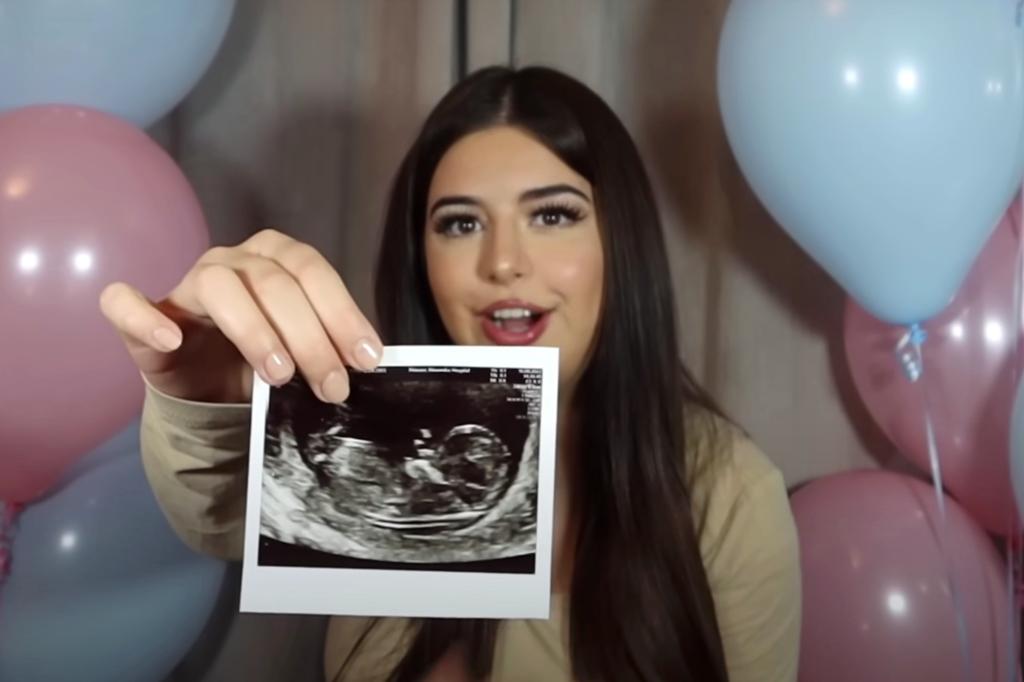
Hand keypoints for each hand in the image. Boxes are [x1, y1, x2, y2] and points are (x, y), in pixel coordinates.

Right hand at [100, 228, 381, 403]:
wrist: (210, 388)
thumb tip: (369, 365)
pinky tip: (172, 339)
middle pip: (274, 283)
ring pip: (219, 287)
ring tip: (279, 375)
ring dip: (253, 330)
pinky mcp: (146, 316)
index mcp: (276, 258)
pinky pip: (128, 303)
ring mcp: (188, 284)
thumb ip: (330, 348)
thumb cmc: (264, 361)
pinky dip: (145, 316)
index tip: (366, 360)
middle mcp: (233, 260)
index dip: (342, 314)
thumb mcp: (304, 353)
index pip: (313, 272)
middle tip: (331, 386)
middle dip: (310, 337)